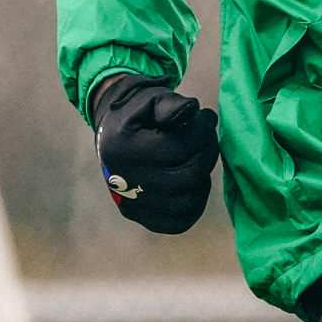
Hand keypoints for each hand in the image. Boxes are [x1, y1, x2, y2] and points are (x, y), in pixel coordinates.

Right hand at [91, 73, 218, 233]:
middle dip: (207, 153)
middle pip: (187, 177)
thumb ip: (173, 105)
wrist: (114, 134)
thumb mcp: (152, 99)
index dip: (203, 132)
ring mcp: (131, 205)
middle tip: (207, 138)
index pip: (179, 149)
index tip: (206, 118)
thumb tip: (194, 111)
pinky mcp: (141, 218)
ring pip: (187, 202)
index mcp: (124, 148)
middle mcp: (123, 182)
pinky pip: (180, 221)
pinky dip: (195, 202)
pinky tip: (193, 180)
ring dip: (203, 177)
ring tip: (197, 157)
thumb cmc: (139, 113)